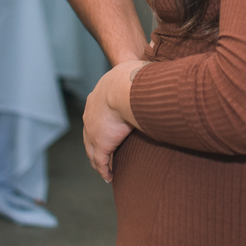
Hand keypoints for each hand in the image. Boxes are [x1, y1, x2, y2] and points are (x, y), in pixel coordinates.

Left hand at [82, 61, 143, 181]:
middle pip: (90, 135)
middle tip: (102, 155)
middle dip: (95, 146)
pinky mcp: (101, 144)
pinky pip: (101, 161)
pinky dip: (104, 170)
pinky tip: (109, 176)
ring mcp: (94, 131)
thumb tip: (155, 69)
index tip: (107, 130)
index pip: (95, 115)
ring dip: (99, 161)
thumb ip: (141, 75)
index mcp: (97, 97)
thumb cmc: (132, 77)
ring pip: (93, 151)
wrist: (123, 87)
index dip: (100, 124)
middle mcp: (90, 115)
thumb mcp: (133, 73)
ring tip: (106, 169)